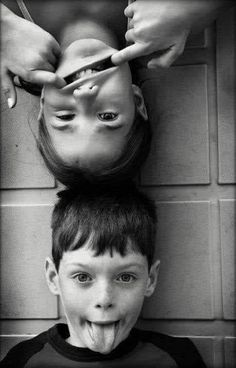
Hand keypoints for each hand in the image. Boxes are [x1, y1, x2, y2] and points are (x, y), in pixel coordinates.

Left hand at [1, 4, 64, 107]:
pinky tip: (43, 50)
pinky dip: (54, 53)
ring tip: (40, 57)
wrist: (3, 27)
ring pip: (57, 62)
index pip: (53, 80)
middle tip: (39, 67)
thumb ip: (9, 90)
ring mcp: (46, 50)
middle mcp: (40, 62)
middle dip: (49, 72)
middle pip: (54, 72)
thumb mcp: (4, 73)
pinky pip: (58, 52)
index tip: (61, 85)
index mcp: (30, 72)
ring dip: (52, 62)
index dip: (58, 83)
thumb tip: (12, 105)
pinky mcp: (49, 41)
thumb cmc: (3, 50)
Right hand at [111, 0, 226, 67]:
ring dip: (137, 25)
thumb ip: (163, 62)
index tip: (113, 60)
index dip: (118, 58)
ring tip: (150, 22)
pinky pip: (129, 12)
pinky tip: (144, 13)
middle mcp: (139, 33)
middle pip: (129, 38)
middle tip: (148, 33)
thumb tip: (151, 65)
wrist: (183, 7)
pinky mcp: (137, 7)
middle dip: (136, 37)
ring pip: (130, 25)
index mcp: (146, 46)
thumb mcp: (176, 50)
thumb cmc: (180, 27)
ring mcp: (136, 19)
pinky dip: (134, 13)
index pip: (126, 55)